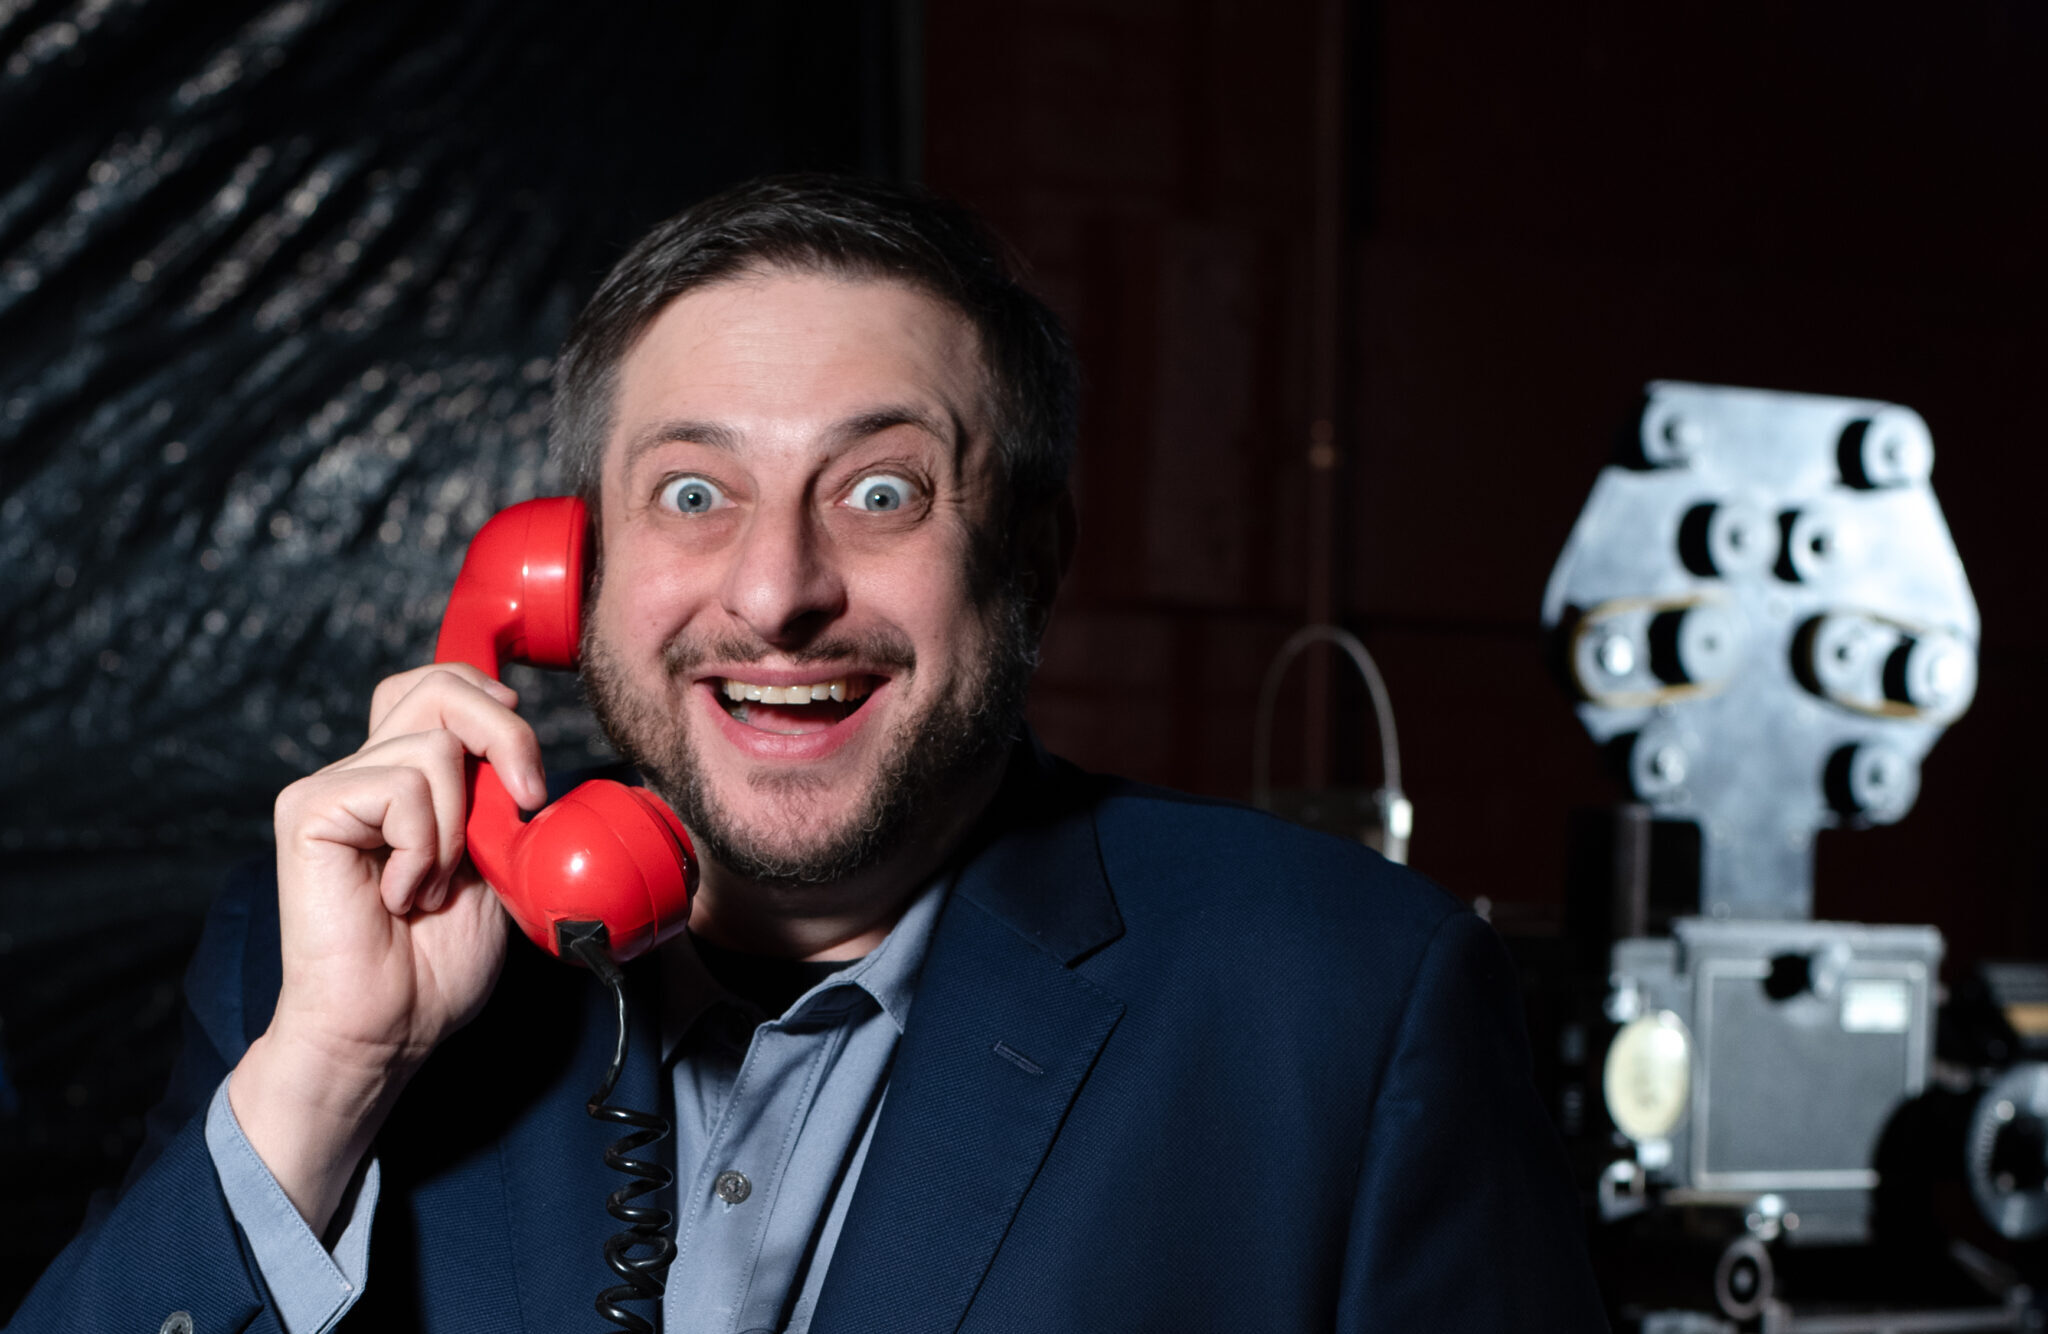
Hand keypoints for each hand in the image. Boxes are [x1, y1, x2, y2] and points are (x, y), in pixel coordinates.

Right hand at [228, 663, 548, 1234]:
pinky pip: (401, 788)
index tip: (527, 765)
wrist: (388, 1028)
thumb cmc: (437, 962)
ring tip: (431, 886)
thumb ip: (499, 801)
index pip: (442, 685)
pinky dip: (422, 846)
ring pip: (433, 746)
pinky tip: (400, 895)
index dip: (491, 700)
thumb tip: (524, 757)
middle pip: (438, 685)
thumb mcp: (497, 863)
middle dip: (503, 733)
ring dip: (457, 826)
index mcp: (407, 778)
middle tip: (523, 799)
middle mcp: (365, 769)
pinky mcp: (310, 811)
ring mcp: (332, 786)